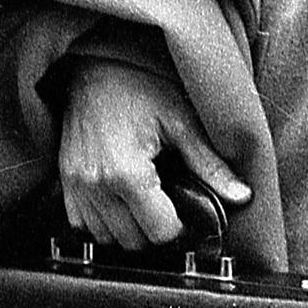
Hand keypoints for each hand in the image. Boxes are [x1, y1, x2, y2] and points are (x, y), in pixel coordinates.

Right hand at [57, 57, 250, 250]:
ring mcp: (74, 186)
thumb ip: (211, 164)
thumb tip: (242, 195)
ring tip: (149, 202)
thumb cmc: (138, 85)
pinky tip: (123, 201)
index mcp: (127, 173)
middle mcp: (95, 185)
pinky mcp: (64, 182)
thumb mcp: (182, 120)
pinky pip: (82, 225)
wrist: (94, 66)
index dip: (182, 228)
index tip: (191, 214)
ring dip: (130, 230)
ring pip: (107, 238)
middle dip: (158, 230)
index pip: (160, 233)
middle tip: (173, 206)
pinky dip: (104, 222)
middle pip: (134, 242)